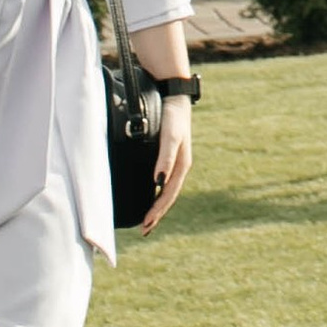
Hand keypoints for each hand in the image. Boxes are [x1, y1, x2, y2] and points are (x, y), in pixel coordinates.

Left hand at [138, 90, 192, 230]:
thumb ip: (164, 159)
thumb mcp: (170, 137)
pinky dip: (157, 192)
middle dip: (157, 214)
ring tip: (147, 219)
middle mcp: (179, 167)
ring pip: (166, 190)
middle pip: (168, 196)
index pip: (168, 195)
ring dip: (157, 205)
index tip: (146, 224)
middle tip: (144, 230)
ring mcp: (175, 162)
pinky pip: (163, 180)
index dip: (158, 211)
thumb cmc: (174, 118)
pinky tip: (150, 194)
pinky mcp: (168, 155)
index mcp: (182, 166)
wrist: (175, 97)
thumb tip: (157, 183)